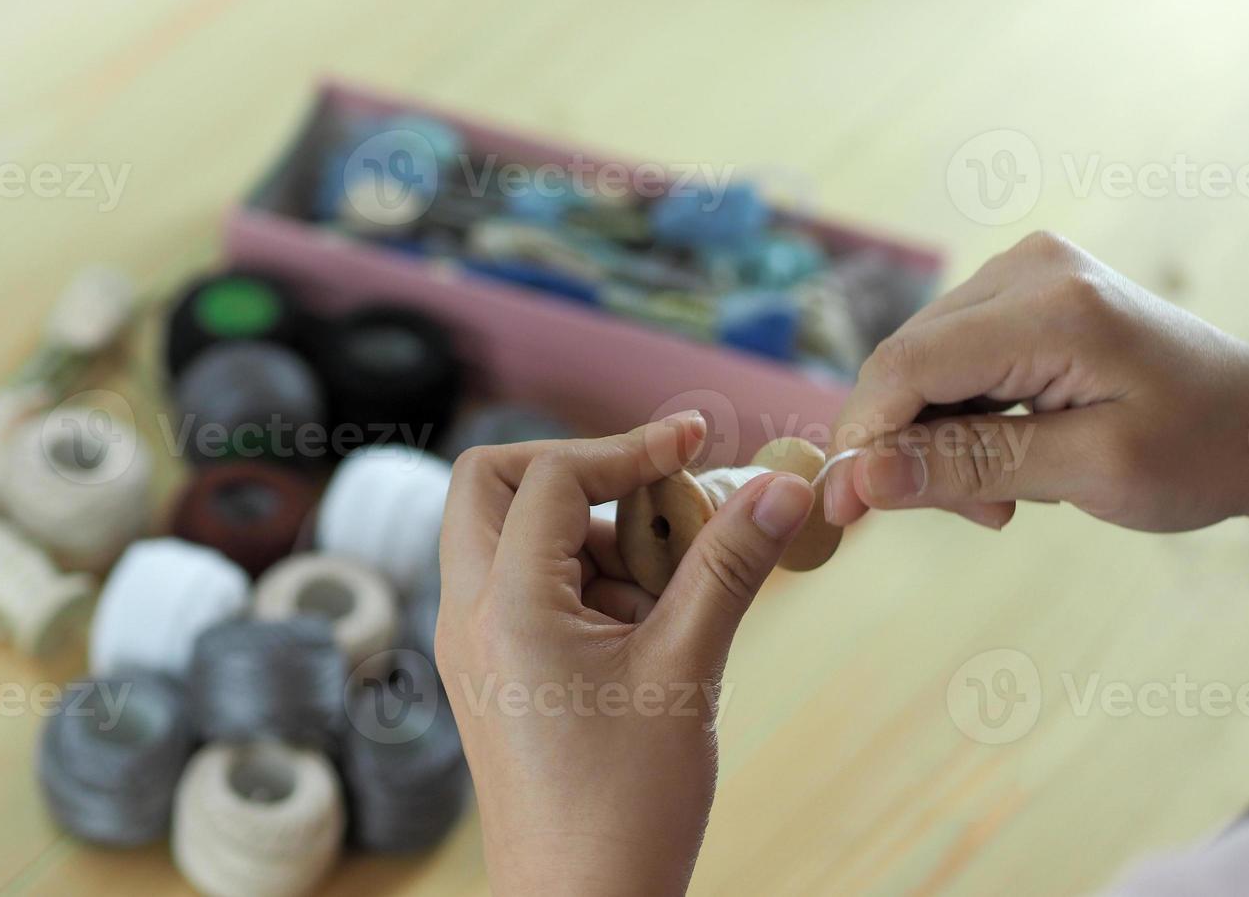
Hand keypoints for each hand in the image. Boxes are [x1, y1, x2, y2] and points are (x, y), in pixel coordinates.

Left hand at [436, 414, 814, 895]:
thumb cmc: (626, 804)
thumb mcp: (689, 671)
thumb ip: (730, 568)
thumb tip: (782, 485)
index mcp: (504, 605)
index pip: (552, 477)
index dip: (630, 448)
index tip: (697, 444)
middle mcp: (466, 614)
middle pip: (492, 484)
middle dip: (578, 472)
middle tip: (659, 495)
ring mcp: (469, 643)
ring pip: (506, 535)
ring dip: (588, 534)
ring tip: (672, 590)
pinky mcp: (487, 671)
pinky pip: (518, 588)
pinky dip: (578, 581)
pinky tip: (649, 628)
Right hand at [819, 232, 1248, 533]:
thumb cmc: (1201, 452)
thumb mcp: (1089, 471)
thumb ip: (971, 467)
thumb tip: (862, 479)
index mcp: (1054, 306)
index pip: (908, 364)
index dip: (863, 437)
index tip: (842, 510)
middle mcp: (1028, 269)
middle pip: (906, 363)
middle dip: (906, 446)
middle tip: (967, 515)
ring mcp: (1025, 273)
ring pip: (921, 366)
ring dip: (935, 439)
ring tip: (999, 498)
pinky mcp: (1024, 292)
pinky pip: (951, 359)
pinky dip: (959, 418)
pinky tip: (1005, 459)